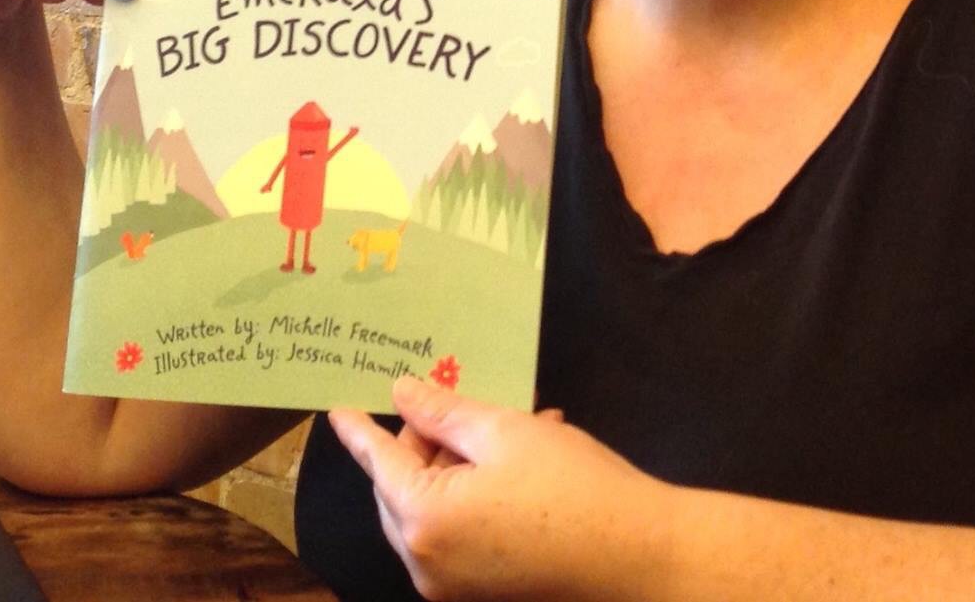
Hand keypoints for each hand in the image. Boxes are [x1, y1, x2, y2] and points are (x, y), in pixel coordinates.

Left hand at [329, 378, 667, 601]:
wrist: (637, 556)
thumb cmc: (573, 486)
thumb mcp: (506, 432)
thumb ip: (445, 412)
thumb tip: (403, 393)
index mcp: (423, 518)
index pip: (379, 462)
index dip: (360, 431)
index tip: (337, 409)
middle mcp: (425, 562)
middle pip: (400, 490)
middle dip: (421, 444)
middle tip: (452, 404)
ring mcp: (451, 586)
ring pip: (429, 510)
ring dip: (451, 466)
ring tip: (500, 427)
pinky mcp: (479, 592)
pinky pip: (455, 535)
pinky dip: (469, 496)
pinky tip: (515, 463)